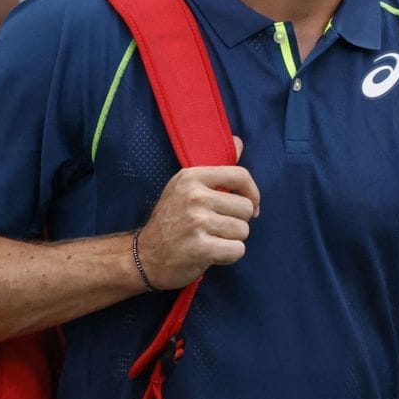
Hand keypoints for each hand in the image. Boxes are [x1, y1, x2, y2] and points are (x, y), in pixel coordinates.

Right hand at [135, 136, 259, 288]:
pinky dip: (229, 255)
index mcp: (192, 177)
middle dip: (238, 222)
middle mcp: (194, 196)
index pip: (240, 176)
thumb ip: (216, 168)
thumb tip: (238, 142)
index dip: (253, 193)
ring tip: (212, 239)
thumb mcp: (185, 187)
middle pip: (245, 208)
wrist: (145, 256)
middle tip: (218, 228)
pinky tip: (212, 253)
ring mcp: (196, 222)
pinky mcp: (200, 248)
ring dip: (233, 239)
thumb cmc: (171, 220)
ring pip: (243, 230)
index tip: (250, 206)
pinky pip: (237, 250)